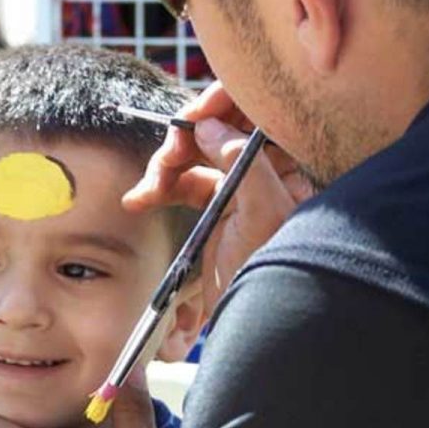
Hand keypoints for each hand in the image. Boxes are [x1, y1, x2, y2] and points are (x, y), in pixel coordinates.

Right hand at [123, 81, 312, 313]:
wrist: (257, 323)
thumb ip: (240, 163)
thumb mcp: (261, 215)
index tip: (193, 112)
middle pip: (222, 130)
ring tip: (147, 191)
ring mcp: (240, 188)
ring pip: (198, 155)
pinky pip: (185, 183)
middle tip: (165, 159)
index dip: (226, 105)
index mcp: (289, 167)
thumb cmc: (272, 273)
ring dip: (167, 166)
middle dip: (186, 140)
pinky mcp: (217, 208)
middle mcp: (266, 171)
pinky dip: (162, 188)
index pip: (260, 115)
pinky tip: (140, 199)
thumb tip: (210, 127)